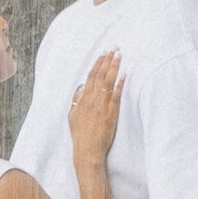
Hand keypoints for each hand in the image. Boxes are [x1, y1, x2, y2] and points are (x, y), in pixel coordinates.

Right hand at [69, 51, 122, 168]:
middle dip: (107, 60)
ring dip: (114, 67)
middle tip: (114, 48)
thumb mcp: (72, 117)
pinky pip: (116, 95)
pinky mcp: (110, 113)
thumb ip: (75, 103)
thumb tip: (79, 91)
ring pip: (108, 81)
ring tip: (120, 55)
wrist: (87, 150)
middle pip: (100, 75)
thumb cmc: (80, 136)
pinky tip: (125, 74)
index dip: (97, 64)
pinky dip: (120, 83)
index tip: (103, 53)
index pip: (90, 77)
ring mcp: (101, 106)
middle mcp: (91, 100)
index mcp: (82, 99)